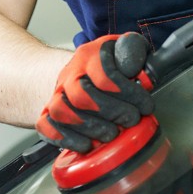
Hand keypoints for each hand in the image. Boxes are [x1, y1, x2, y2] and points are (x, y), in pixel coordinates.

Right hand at [37, 32, 154, 152]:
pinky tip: (87, 144)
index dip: (129, 93)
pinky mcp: (47, 112)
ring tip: (112, 133)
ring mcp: (56, 93)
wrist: (76, 71)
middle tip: (131, 119)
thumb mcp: (123, 49)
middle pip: (82, 95)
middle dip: (112, 112)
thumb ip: (133, 51)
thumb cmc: (106, 64)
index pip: (105, 75)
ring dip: (91, 127)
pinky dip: (67, 138)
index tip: (145, 105)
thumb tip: (138, 68)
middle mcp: (69, 73)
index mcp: (89, 55)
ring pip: (62, 111)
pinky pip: (47, 126)